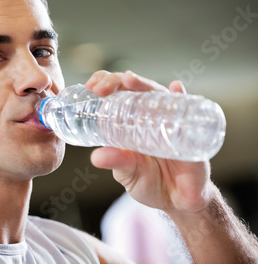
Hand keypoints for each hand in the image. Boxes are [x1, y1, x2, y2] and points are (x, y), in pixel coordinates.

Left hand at [86, 70, 212, 213]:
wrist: (179, 202)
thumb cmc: (151, 182)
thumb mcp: (128, 173)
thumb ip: (116, 162)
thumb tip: (95, 157)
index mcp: (131, 121)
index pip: (117, 93)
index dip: (104, 84)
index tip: (90, 86)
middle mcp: (151, 116)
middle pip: (135, 88)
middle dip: (117, 80)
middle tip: (101, 87)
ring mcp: (171, 121)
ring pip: (157, 94)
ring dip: (143, 84)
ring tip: (129, 79)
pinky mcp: (191, 132)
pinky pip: (190, 110)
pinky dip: (183, 96)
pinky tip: (177, 87)